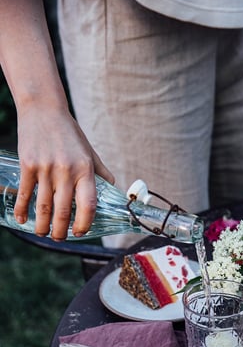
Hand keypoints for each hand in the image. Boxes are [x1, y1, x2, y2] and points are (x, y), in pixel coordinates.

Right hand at [15, 108, 113, 240]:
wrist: (43, 108)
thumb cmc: (69, 133)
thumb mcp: (90, 152)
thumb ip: (101, 173)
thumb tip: (114, 191)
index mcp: (85, 170)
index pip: (88, 205)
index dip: (85, 224)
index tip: (80, 232)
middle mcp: (67, 171)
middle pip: (64, 212)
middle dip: (61, 232)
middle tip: (59, 238)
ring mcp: (46, 169)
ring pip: (44, 207)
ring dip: (43, 226)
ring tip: (43, 233)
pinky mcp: (28, 165)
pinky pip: (26, 194)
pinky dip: (23, 210)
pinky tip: (23, 220)